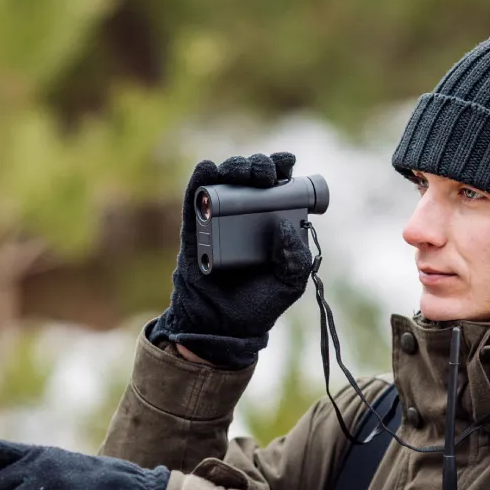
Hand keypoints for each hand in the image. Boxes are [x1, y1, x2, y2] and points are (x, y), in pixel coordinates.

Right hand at [148, 153, 313, 369]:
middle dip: (258, 166)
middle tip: (266, 175)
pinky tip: (208, 169)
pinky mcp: (194, 230)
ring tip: (244, 171)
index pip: (275, 186)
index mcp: (268, 224)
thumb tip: (285, 225)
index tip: (288, 163)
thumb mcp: (289, 283)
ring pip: (223, 182)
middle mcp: (242, 217)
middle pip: (249, 178)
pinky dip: (200, 181)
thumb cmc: (257, 305)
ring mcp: (216, 221)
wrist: (222, 326)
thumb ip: (296, 258)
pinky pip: (194, 200)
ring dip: (234, 168)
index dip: (280, 168)